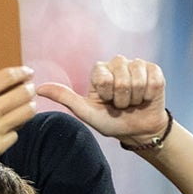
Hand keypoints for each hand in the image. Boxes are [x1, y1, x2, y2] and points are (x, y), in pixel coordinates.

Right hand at [0, 37, 36, 184]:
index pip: (8, 76)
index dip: (22, 72)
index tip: (26, 72)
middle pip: (23, 93)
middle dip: (29, 89)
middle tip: (28, 88)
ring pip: (26, 113)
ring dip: (29, 107)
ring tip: (25, 105)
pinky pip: (16, 134)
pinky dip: (14, 129)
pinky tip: (9, 126)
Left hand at [37, 55, 169, 145]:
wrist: (137, 130)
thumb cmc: (110, 121)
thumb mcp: (85, 112)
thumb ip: (64, 97)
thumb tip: (37, 88)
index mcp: (99, 70)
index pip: (103, 78)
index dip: (107, 95)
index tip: (106, 102)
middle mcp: (117, 63)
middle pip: (121, 80)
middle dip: (122, 99)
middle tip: (120, 105)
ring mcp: (136, 65)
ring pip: (137, 79)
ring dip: (135, 98)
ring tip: (132, 102)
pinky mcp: (154, 70)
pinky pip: (153, 80)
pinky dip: (148, 95)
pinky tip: (145, 98)